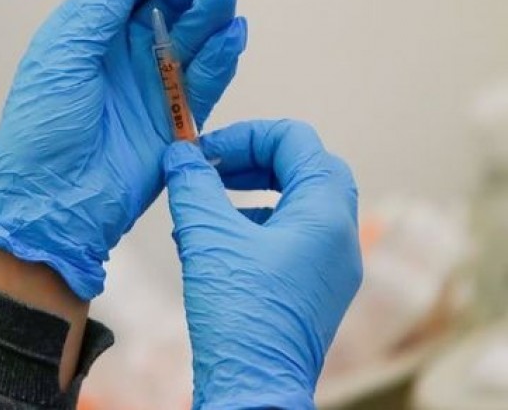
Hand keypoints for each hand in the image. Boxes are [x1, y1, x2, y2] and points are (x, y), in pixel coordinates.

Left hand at [0, 0, 247, 299]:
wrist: (53, 204)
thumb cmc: (42, 128)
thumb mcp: (61, 56)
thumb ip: (99, 5)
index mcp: (89, 32)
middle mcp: (124, 53)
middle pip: (170, 4)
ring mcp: (153, 84)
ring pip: (194, 36)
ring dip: (212, 12)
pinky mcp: (178, 117)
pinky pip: (207, 80)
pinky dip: (222, 56)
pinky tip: (231, 34)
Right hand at [163, 120, 360, 409]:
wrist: (254, 389)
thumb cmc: (239, 313)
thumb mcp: (207, 237)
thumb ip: (193, 185)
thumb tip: (180, 154)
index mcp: (325, 214)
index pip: (296, 141)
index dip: (247, 135)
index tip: (206, 151)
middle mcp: (339, 237)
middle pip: (303, 169)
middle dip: (252, 161)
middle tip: (211, 169)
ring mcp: (330, 267)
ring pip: (296, 204)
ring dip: (250, 193)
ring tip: (204, 204)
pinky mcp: (313, 290)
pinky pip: (290, 239)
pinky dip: (253, 226)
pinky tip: (211, 243)